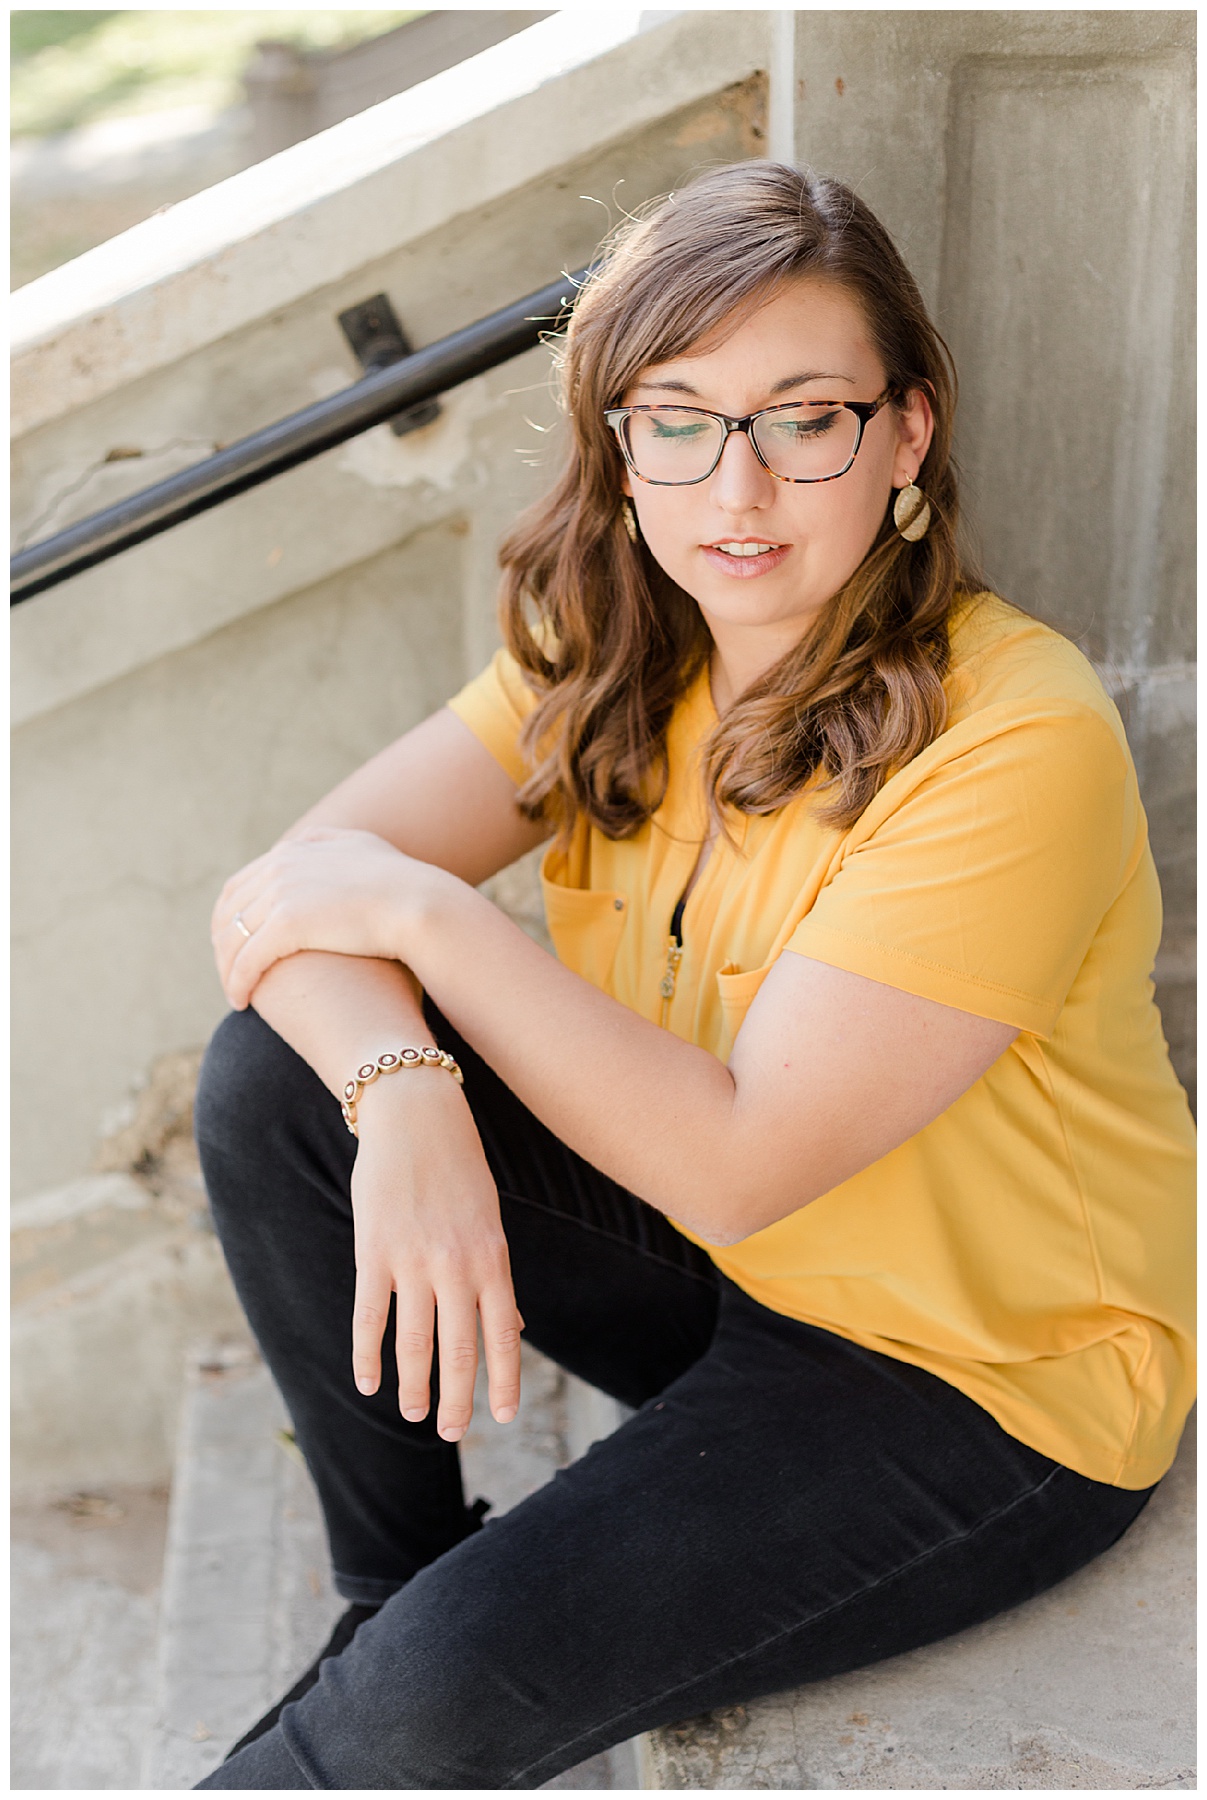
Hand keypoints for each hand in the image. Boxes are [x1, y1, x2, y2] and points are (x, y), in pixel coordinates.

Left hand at [211, 827, 445, 1008]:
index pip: (243, 882)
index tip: (234, 941)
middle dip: (222, 942)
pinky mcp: (287, 924)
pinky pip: (246, 959)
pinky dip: (237, 981)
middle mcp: (282, 865)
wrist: (423, 906)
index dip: (232, 915)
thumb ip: (336, 845)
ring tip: (234, 993)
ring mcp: (282, 892)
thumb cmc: (407, 889)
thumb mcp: (366, 851)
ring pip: (234, 936)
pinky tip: (240, 1001)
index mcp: (297, 850)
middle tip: (227, 971)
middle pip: (231, 908)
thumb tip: (320, 845)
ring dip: (226, 967)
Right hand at [350, 1072, 524, 1435]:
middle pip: (460, 1349)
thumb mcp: (489, 1221)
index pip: (505, 1334)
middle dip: (458, 1398)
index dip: (505, 1380)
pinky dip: (368, 1355)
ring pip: (415, 1341)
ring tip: (415, 1414)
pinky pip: (370, 1316)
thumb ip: (496, 1277)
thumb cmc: (458, 1170)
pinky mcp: (374, 1252)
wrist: (416, 1117)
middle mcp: (457, 1265)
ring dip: (415, 1385)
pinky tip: (367, 1382)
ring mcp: (414, 1260)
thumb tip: (515, 1326)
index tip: (503, 1416)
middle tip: (452, 1433)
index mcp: (493, 1258)